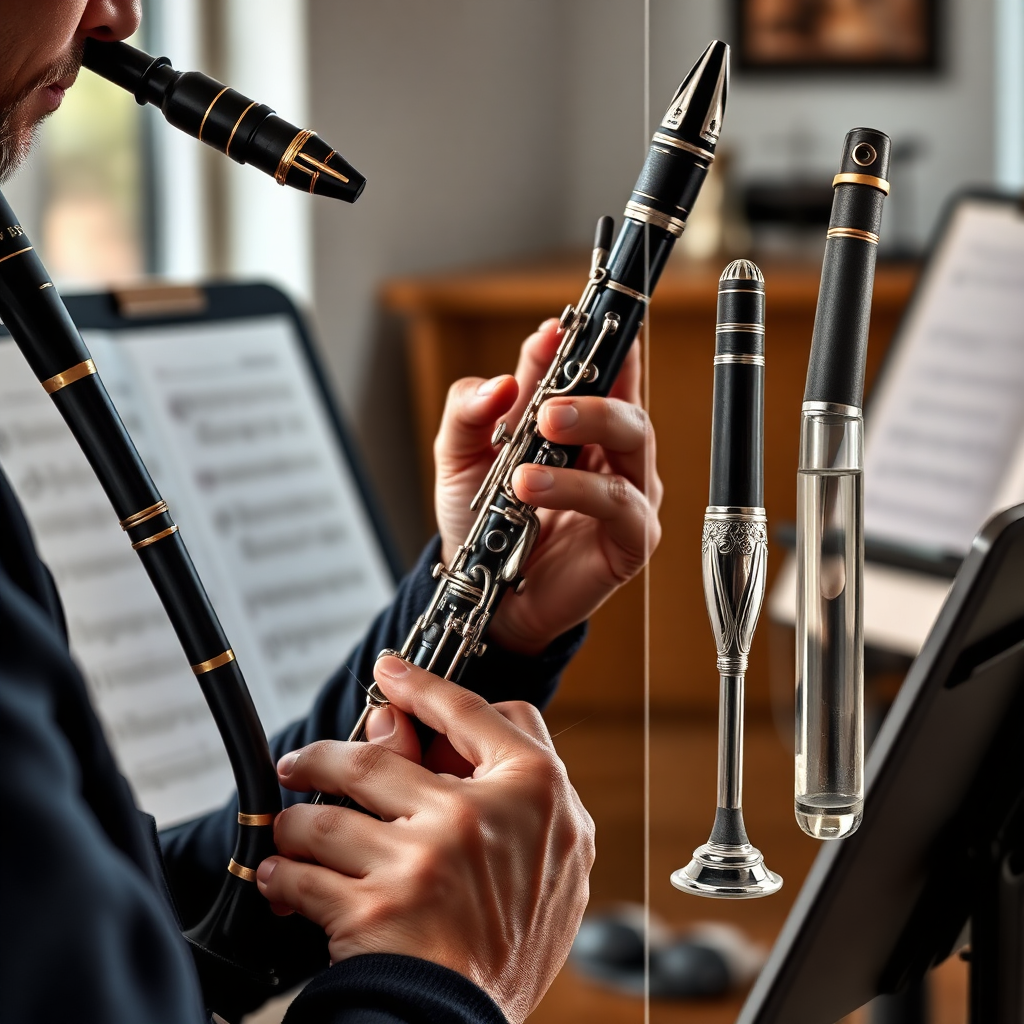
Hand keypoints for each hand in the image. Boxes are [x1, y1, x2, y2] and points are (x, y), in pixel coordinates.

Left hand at [257, 656, 594, 1023]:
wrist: (474, 1022)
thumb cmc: (511, 941)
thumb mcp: (539, 851)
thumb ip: (491, 780)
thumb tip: (404, 726)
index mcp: (533, 793)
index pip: (472, 712)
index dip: (424, 686)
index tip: (392, 671)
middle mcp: (478, 818)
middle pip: (378, 758)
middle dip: (321, 759)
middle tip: (299, 763)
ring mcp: (426, 860)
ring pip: (327, 813)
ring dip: (295, 823)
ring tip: (289, 833)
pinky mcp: (378, 907)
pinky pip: (304, 873)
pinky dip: (282, 872)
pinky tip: (281, 876)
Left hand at [434, 318, 661, 654]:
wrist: (480, 591)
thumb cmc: (483, 520)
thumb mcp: (460, 456)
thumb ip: (471, 412)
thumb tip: (501, 382)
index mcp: (580, 423)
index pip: (601, 368)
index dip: (595, 339)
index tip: (564, 325)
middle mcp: (612, 453)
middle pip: (625, 402)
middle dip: (589, 394)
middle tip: (544, 406)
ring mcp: (628, 493)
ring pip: (633, 443)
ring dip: (584, 435)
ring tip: (526, 462)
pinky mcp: (631, 537)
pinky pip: (619, 505)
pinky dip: (575, 491)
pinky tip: (533, 491)